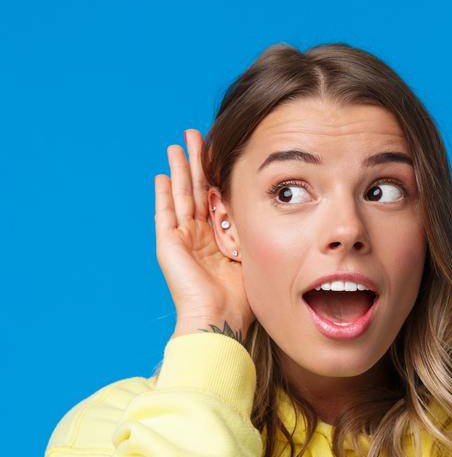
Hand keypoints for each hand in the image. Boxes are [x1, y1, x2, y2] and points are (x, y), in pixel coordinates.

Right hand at [154, 129, 253, 342]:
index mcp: (220, 238)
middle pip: (197, 190)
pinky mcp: (169, 246)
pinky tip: (163, 175)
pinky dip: (164, 195)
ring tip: (179, 145)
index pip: (218, 197)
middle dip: (198, 162)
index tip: (222, 150)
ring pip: (181, 196)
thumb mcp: (257, 255)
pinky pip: (165, 214)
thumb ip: (261, 234)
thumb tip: (284, 213)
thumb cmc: (244, 299)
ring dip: (180, 170)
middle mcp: (199, 236)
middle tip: (196, 134)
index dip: (219, 173)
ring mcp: (182, 240)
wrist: (221, 321)